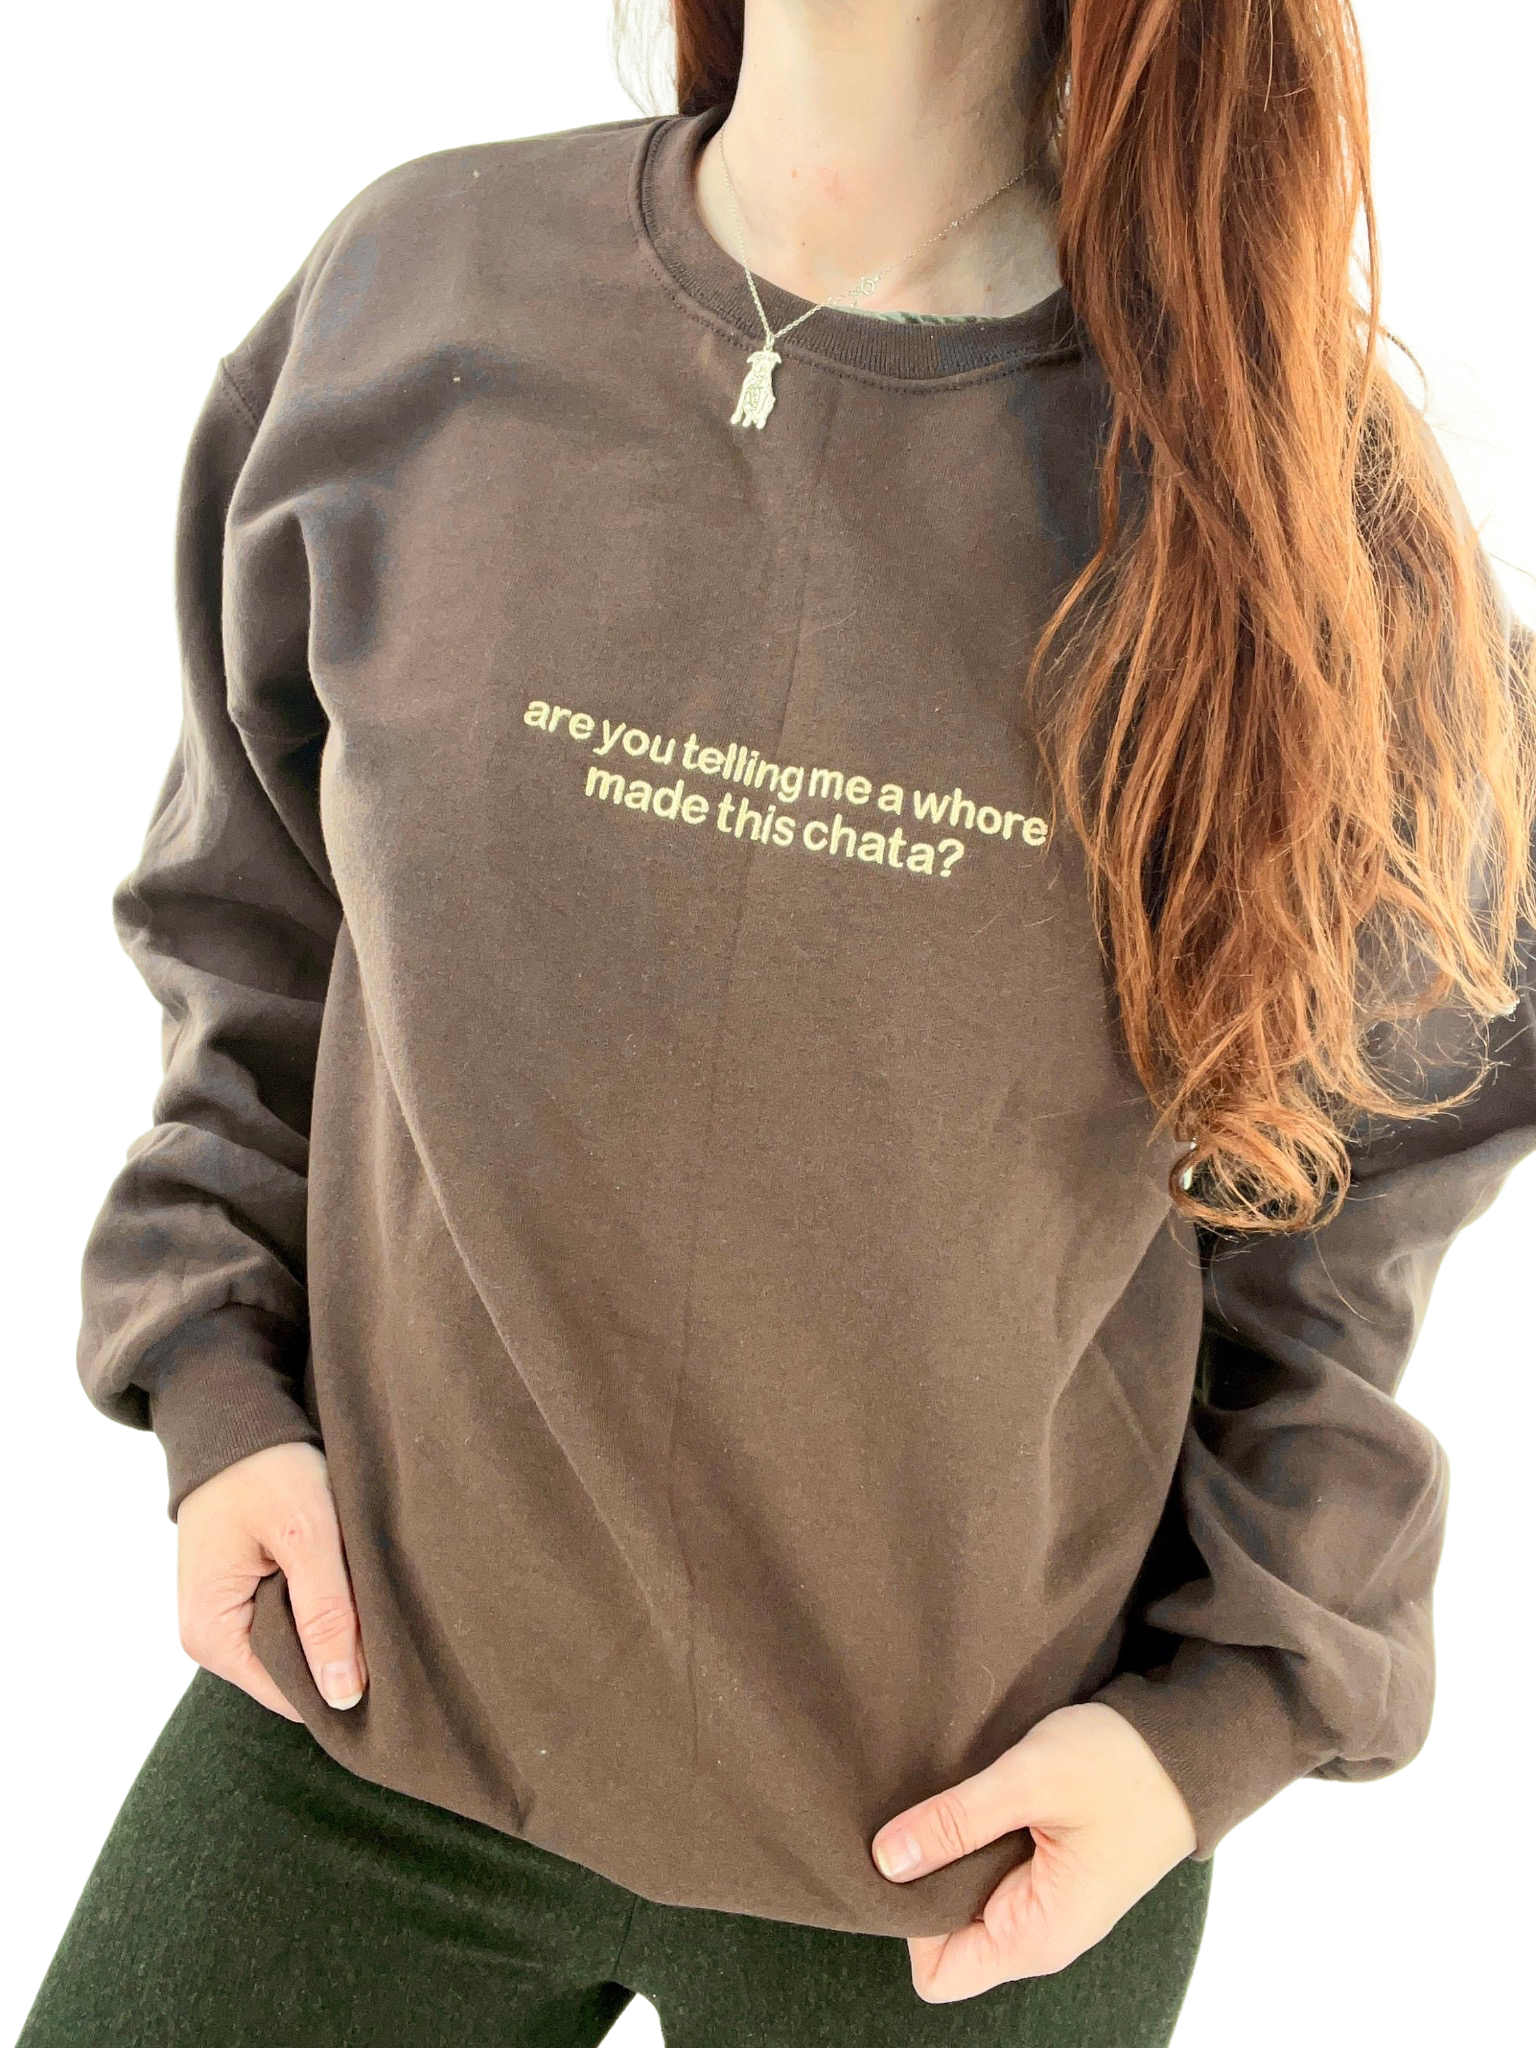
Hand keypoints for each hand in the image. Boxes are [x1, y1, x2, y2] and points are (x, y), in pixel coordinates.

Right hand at [174, 1441, 367, 1721]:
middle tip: (390, 1619)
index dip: (344, 1684)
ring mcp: (227, 1617)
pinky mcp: (244, 1595)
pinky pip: (294, 1619)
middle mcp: (212, 1639)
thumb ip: (326, 1614)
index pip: (291, 1696)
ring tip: (367, 1593)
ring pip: (300, 1646)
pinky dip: (323, 1603)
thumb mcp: (307, 1535)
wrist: (235, 1417)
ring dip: (335, 1624)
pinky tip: (346, 1580)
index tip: (394, 1662)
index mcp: (213, 1636)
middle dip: (343, 1653)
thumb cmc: (265, 1468)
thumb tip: (343, 1696)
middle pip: (296, 1675)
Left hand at [869, 1702, 1197, 2003]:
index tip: (913, 1852)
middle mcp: (1039, 1933)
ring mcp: (1045, 1903)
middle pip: (945, 1937)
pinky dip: (973, 1839)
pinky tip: (976, 1799)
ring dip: (949, 1854)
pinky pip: (989, 1873)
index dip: (911, 1919)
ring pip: (965, 1901)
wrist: (1189, 1747)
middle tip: (926, 1814)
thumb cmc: (1121, 1765)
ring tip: (954, 1799)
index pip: (937, 1972)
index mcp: (1037, 1934)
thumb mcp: (1031, 1781)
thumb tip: (886, 1860)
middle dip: (925, 1879)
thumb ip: (957, 1822)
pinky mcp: (1050, 1873)